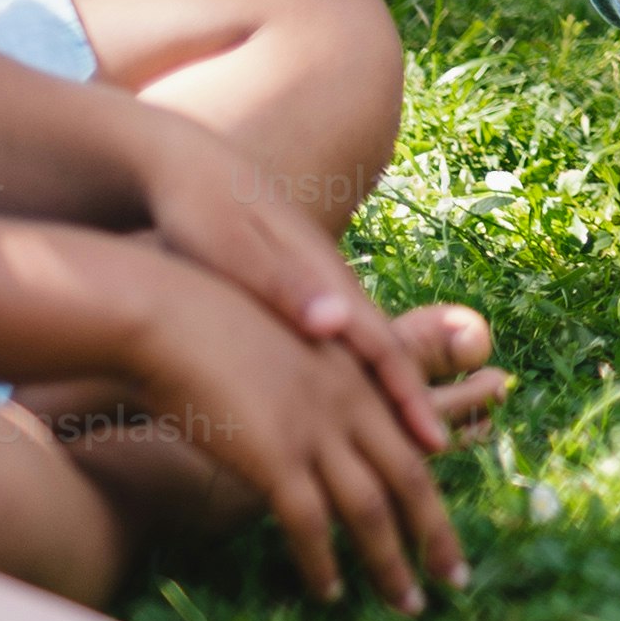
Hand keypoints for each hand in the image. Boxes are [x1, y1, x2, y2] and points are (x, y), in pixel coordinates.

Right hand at [124, 256, 467, 611]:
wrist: (169, 314)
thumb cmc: (214, 324)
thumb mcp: (286, 345)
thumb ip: (315, 380)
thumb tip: (322, 417)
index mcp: (356, 369)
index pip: (417, 432)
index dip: (439, 477)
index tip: (451, 505)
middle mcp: (349, 399)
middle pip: (410, 477)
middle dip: (435, 534)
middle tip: (457, 579)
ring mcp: (316, 428)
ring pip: (372, 509)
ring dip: (390, 563)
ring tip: (407, 602)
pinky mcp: (274, 456)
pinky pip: (310, 524)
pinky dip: (322, 563)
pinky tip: (329, 590)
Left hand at [137, 128, 445, 450]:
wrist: (181, 164)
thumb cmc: (198, 209)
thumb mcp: (234, 246)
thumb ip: (283, 284)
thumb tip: (336, 324)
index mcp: (321, 277)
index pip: (380, 345)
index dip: (407, 396)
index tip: (433, 442)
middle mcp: (328, 282)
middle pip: (381, 350)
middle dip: (410, 402)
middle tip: (438, 456)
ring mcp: (311, 283)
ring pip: (359, 346)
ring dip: (384, 391)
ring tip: (403, 437)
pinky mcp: (290, 287)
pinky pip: (334, 339)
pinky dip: (350, 373)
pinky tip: (344, 397)